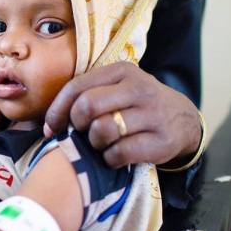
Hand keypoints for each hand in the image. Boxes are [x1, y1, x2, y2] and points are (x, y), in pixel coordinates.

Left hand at [44, 61, 200, 167]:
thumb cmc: (136, 105)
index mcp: (121, 71)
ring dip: (94, 143)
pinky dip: (110, 159)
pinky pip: (119, 153)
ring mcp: (152, 115)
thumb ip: (87, 95)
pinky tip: (114, 155)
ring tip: (101, 143)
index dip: (57, 111)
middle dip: (77, 125)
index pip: (76, 87)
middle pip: (87, 107)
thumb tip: (48, 123)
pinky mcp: (161, 141)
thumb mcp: (117, 88)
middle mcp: (138, 88)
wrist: (182, 120)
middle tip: (82, 133)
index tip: (50, 128)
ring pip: (102, 131)